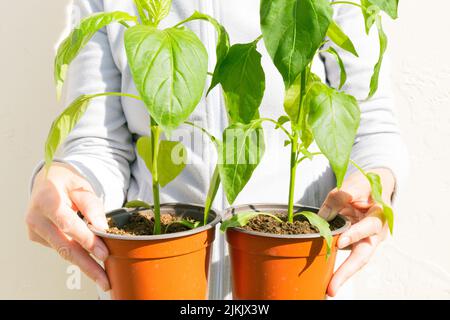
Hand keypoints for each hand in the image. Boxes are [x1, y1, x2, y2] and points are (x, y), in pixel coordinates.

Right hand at [25, 162, 109, 290]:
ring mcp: (34, 229)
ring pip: (63, 251)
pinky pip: (61, 248)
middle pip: (64, 246)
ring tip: (103, 278)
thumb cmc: (66, 184)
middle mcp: (36, 217)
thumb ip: (92, 205)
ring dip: (84, 265)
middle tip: (104, 280)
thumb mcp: (83, 186)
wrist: (46, 182)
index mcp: (47, 199)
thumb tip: (102, 228)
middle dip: (87, 265)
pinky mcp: (37, 238)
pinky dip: (77, 255)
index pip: (69, 224)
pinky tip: (90, 261)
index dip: (86, 240)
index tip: (103, 254)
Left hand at [318, 168, 394, 296]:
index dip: (354, 234)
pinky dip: (336, 264)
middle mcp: (375, 233)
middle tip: (332, 288)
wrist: (375, 187)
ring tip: (328, 287)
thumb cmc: (365, 185)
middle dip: (346, 272)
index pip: (368, 227)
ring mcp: (367, 240)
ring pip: (355, 260)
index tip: (339, 242)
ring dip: (341, 274)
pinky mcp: (357, 243)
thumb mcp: (352, 184)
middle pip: (363, 255)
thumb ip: (338, 198)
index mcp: (380, 215)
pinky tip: (325, 275)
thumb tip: (322, 217)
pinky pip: (346, 254)